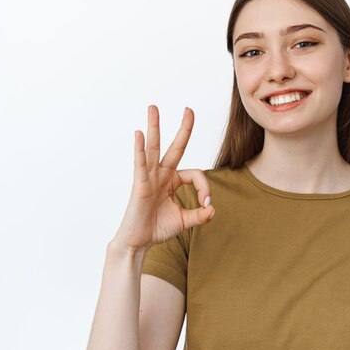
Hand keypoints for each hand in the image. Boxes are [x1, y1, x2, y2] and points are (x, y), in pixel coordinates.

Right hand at [112, 105, 214, 249]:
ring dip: (154, 127)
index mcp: (172, 180)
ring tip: (153, 107)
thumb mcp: (184, 220)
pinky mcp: (139, 185)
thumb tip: (212, 209)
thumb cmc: (157, 228)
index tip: (206, 203)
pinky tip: (139, 134)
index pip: (195, 175)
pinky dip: (139, 149)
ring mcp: (149, 178)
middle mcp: (161, 175)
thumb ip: (199, 215)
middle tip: (189, 109)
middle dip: (183, 128)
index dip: (205, 187)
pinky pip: (140, 164)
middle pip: (174, 147)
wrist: (138, 242)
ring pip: (154, 148)